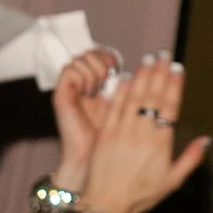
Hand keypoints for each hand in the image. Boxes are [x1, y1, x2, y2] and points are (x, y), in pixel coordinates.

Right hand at [48, 47, 123, 186]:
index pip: (101, 54)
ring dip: (95, 68)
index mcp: (99, 86)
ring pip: (81, 58)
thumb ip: (136, 90)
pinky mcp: (62, 95)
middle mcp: (84, 84)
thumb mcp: (129, 110)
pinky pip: (69, 70)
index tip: (120, 69)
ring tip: (100, 85)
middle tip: (112, 73)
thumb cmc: (113, 141)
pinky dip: (82, 75)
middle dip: (105, 59)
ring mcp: (72, 88)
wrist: (93, 160)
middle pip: (92, 52)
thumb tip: (151, 68)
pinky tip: (89, 90)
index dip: (111, 56)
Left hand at [75, 54, 207, 212]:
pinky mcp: (103, 134)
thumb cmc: (139, 195)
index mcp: (160, 144)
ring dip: (141, 76)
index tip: (177, 69)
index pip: (169, 107)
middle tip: (163, 56)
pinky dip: (119, 90)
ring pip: (133, 97)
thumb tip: (207, 140)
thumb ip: (190, 159)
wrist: (105, 205)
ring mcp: (121, 132)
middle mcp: (141, 134)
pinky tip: (124, 78)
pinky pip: (113, 107)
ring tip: (148, 60)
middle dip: (159, 73)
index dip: (174, 85)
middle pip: (152, 97)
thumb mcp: (172, 181)